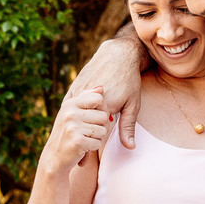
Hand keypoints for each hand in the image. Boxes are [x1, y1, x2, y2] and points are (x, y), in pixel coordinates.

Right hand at [43, 87, 112, 172]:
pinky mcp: (78, 142)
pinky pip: (98, 143)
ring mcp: (73, 127)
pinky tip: (83, 147)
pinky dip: (93, 147)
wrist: (54, 157)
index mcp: (70, 104)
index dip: (103, 108)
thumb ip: (86, 99)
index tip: (97, 116)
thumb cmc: (66, 133)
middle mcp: (70, 114)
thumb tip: (101, 88)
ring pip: (103, 130)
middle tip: (89, 132)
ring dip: (97, 138)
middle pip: (103, 116)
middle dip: (101, 126)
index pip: (98, 98)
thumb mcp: (72, 113)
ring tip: (84, 138)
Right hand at [69, 34, 144, 148]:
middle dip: (94, 129)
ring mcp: (75, 97)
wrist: (117, 55)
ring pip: (81, 120)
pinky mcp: (71, 91)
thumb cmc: (128, 80)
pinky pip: (72, 110)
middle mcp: (86, 103)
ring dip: (86, 121)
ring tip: (94, 112)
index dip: (97, 139)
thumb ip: (128, 127)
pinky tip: (84, 110)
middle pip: (91, 127)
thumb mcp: (133, 105)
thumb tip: (130, 148)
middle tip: (103, 117)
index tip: (95, 144)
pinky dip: (77, 113)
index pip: (98, 134)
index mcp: (102, 107)